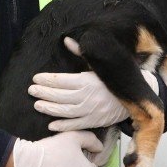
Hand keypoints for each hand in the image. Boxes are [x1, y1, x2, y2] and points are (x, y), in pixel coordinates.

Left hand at [29, 38, 159, 130]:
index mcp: (88, 81)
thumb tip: (67, 40)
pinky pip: (76, 125)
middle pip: (60, 96)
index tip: (36, 78)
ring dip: (49, 108)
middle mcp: (88, 97)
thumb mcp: (98, 65)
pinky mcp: (95, 122)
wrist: (135, 97)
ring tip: (37, 105)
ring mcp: (91, 111)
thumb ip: (81, 53)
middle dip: (44, 93)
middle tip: (31, 90)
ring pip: (65, 111)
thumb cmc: (113, 79)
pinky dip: (63, 126)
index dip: (47, 79)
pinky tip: (51, 125)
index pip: (62, 80)